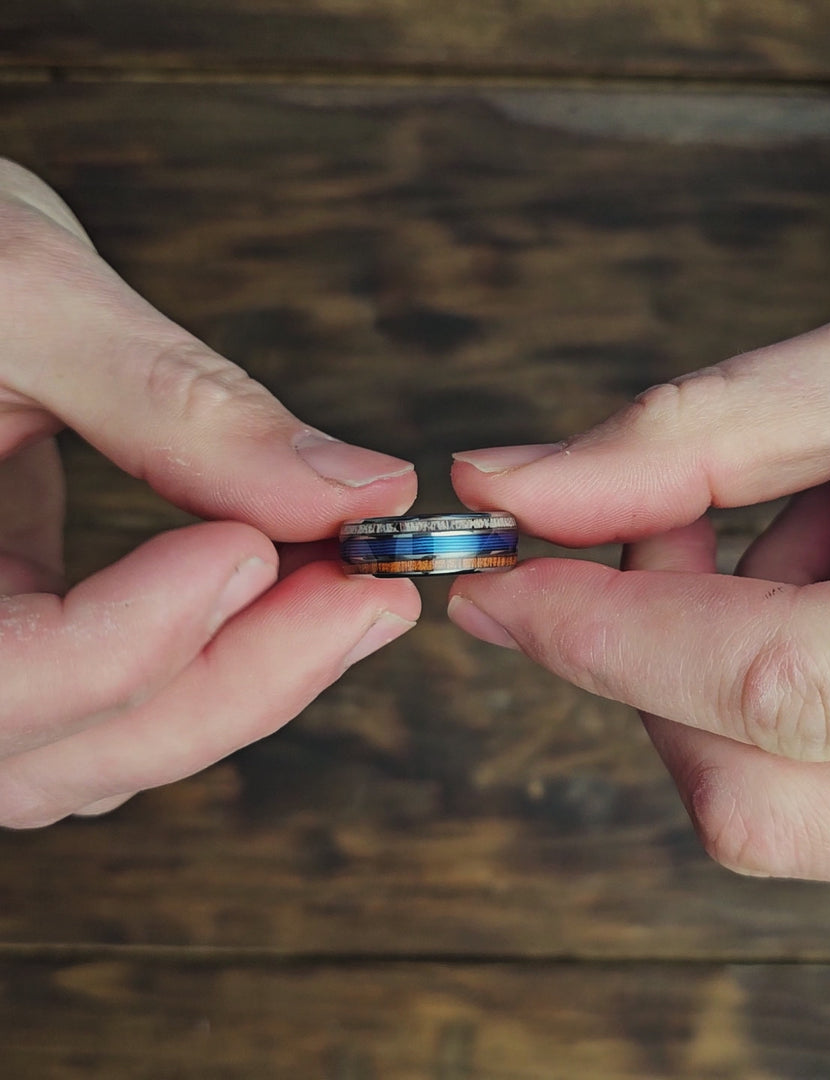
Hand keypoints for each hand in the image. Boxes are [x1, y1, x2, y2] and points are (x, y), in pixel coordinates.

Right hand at [0, 159, 418, 826]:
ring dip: (234, 677)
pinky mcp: (0, 624)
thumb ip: (179, 403)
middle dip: (237, 679)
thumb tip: (358, 488)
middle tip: (371, 599)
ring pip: (94, 739)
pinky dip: (198, 650)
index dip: (137, 635)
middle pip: (65, 746)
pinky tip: (273, 581)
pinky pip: (98, 688)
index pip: (1, 681)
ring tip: (343, 591)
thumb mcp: (19, 293)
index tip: (256, 548)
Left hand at [448, 289, 829, 917]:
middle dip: (658, 661)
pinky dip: (797, 696)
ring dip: (739, 664)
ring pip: (788, 806)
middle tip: (677, 529)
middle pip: (757, 795)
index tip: (493, 581)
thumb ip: (709, 429)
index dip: (606, 633)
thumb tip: (516, 483)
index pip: (781, 687)